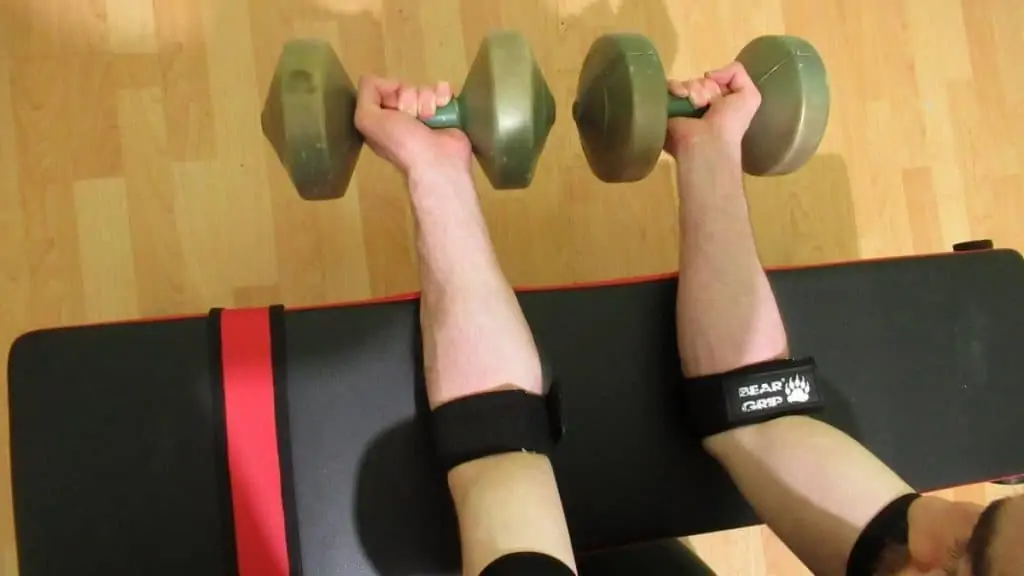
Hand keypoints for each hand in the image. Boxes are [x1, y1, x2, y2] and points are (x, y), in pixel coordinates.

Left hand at [354, 76, 471, 178]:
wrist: (438, 161)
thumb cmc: (401, 143)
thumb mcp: (367, 120)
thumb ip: (366, 93)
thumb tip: (391, 83)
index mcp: (383, 119)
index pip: (384, 89)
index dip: (388, 92)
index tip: (393, 108)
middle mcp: (403, 117)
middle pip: (406, 87)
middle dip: (409, 99)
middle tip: (413, 117)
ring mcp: (426, 115)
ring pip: (425, 88)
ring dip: (427, 100)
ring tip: (430, 118)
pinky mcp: (446, 113)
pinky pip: (443, 89)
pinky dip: (443, 95)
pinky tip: (443, 107)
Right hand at [664, 62, 761, 159]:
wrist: (707, 142)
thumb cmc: (730, 122)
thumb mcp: (750, 97)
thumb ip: (738, 74)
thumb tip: (708, 74)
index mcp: (718, 105)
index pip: (715, 81)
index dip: (719, 82)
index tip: (722, 97)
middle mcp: (700, 106)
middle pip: (700, 81)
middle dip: (706, 88)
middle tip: (708, 105)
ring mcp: (682, 106)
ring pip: (686, 82)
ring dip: (693, 90)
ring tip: (696, 105)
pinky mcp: (666, 107)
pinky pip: (668, 87)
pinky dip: (676, 88)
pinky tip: (682, 96)